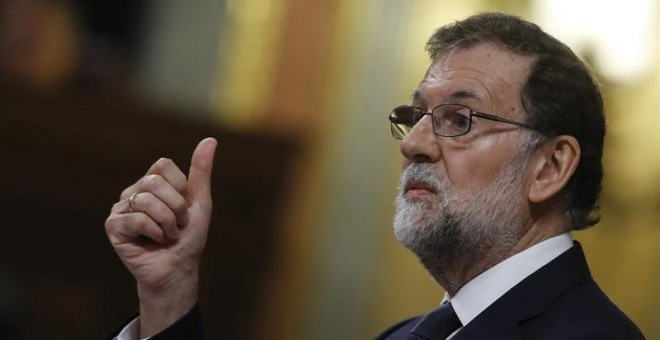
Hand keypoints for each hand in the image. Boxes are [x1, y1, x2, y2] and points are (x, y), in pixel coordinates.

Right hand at [105, 138, 216, 336]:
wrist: (178, 268)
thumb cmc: (189, 237)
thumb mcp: (200, 202)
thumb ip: (201, 171)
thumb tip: (211, 139)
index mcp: (152, 182)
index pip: (163, 165)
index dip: (181, 188)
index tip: (185, 208)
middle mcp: (134, 191)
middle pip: (155, 182)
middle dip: (176, 207)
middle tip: (177, 225)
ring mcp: (121, 208)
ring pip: (147, 201)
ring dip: (167, 223)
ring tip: (168, 235)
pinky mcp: (113, 226)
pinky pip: (137, 219)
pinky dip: (155, 232)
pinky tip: (154, 242)